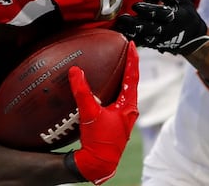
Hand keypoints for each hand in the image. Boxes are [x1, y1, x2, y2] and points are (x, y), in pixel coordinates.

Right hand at [69, 42, 138, 184]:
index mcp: (128, 105)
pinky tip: (102, 91)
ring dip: (121, 79)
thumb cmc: (99, 141)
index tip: (133, 44)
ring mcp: (123, 117)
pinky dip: (112, 91)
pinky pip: (116, 101)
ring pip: (124, 93)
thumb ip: (82, 91)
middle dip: (128, 66)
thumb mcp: (90, 113)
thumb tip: (75, 71)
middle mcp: (129, 110)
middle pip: (131, 83)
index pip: (132, 76)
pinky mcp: (116, 123)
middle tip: (125, 51)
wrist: (98, 164)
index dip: (133, 59)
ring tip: (116, 66)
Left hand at [115, 0, 208, 54]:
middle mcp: (167, 29)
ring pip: (144, 37)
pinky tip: (124, 34)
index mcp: (174, 17)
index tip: (135, 5)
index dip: (147, 10)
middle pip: (149, 27)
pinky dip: (134, 39)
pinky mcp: (156, 45)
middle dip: (134, 23)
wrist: (193, 38)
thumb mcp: (183, 1)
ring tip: (120, 26)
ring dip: (132, 32)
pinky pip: (143, 43)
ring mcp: (161, 39)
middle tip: (122, 17)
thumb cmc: (187, 15)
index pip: (159, 13)